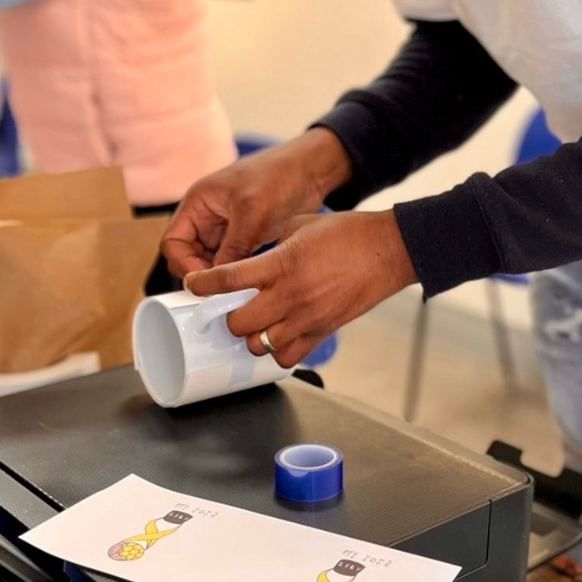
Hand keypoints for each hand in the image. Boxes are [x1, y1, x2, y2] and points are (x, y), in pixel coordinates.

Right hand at [162, 128, 353, 278]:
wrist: (311, 170)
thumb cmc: (279, 176)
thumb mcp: (252, 212)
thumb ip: (233, 247)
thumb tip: (218, 281)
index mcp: (198, 202)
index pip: (173, 242)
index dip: (184, 265)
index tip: (203, 282)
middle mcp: (207, 215)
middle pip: (188, 255)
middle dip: (201, 274)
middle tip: (222, 291)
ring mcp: (225, 227)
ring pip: (209, 261)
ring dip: (219, 276)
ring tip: (237, 290)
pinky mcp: (244, 236)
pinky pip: (230, 260)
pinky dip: (235, 272)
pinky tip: (249, 283)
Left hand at [182, 210, 416, 368]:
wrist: (388, 251)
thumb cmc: (348, 233)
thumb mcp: (300, 225)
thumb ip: (271, 244)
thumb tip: (252, 258)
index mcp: (281, 263)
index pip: (228, 279)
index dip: (202, 285)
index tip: (193, 286)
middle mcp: (290, 294)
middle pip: (238, 323)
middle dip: (228, 317)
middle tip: (231, 308)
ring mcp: (307, 317)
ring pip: (260, 345)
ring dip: (252, 336)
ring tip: (256, 324)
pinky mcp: (323, 331)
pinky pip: (288, 356)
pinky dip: (277, 351)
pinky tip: (279, 336)